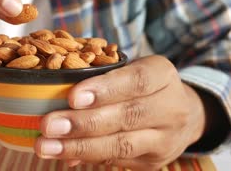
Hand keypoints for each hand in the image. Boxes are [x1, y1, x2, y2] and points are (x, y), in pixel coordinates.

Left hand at [35, 55, 206, 169]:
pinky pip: (118, 160)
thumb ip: (100, 78)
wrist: (184, 114)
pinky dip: (88, 156)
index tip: (72, 97)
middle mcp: (171, 107)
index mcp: (162, 74)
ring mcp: (166, 138)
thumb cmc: (143, 85)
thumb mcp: (131, 68)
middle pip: (127, 116)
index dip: (104, 90)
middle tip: (48, 125)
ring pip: (122, 145)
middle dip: (83, 123)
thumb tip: (56, 98)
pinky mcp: (155, 161)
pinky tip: (63, 155)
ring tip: (46, 146)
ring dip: (79, 147)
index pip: (136, 81)